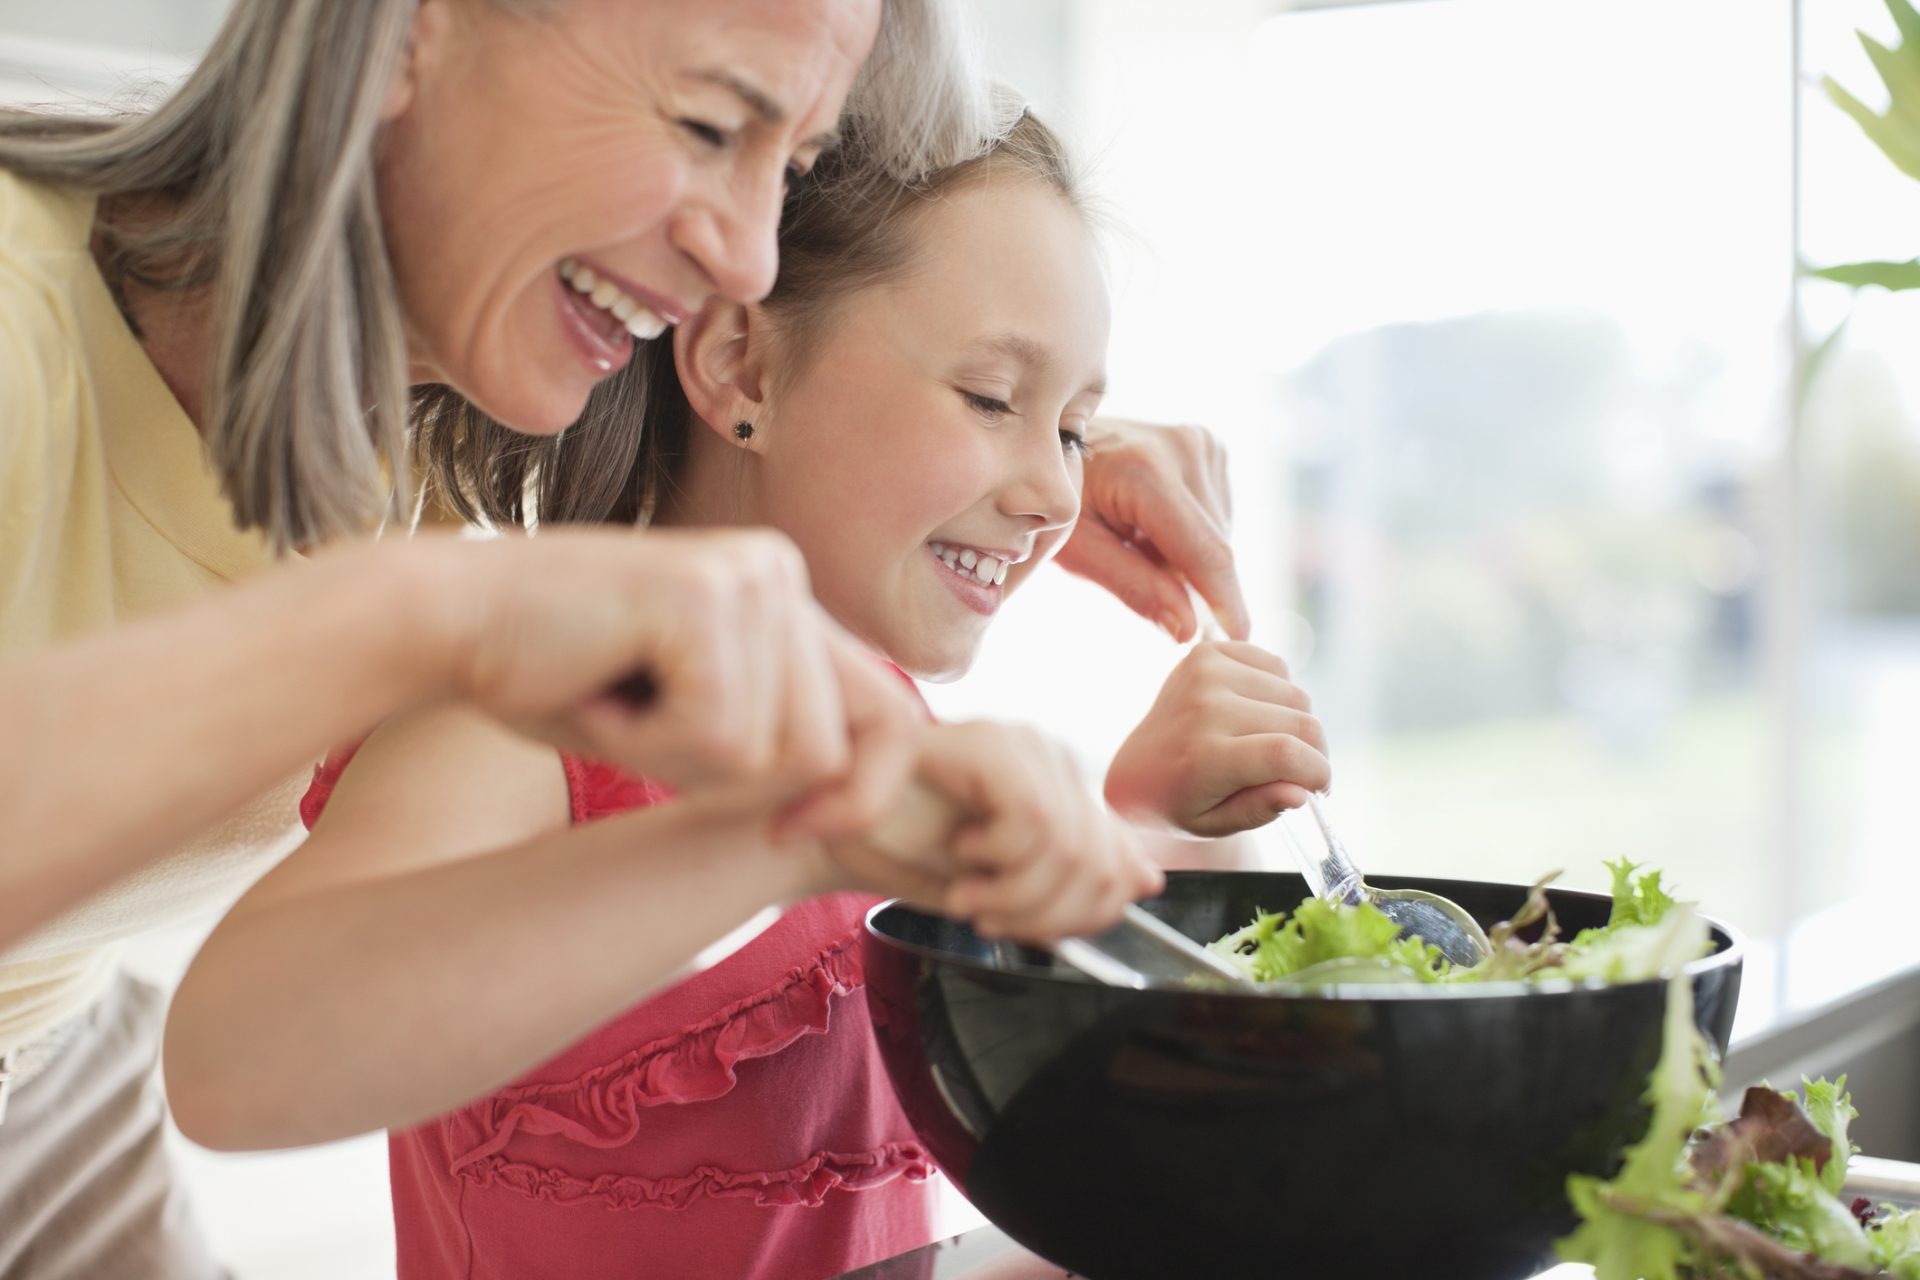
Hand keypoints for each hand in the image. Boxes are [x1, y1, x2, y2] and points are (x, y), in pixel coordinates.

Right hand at [422, 527, 918, 816]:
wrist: (445, 622)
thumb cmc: (555, 678)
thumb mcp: (688, 715)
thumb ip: (770, 734)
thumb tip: (852, 797)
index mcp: (785, 594)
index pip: (887, 714)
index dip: (859, 795)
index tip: (785, 835)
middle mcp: (781, 571)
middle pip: (823, 750)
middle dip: (728, 781)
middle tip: (635, 728)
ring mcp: (751, 575)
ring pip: (773, 754)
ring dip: (677, 763)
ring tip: (612, 700)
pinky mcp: (706, 597)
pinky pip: (717, 736)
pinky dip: (644, 745)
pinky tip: (595, 689)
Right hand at [820, 722, 1164, 944]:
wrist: (823, 825)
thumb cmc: (903, 849)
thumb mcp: (998, 884)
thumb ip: (1070, 880)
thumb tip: (1149, 880)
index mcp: (1059, 787)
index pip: (1119, 861)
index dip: (1084, 915)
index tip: (1024, 930)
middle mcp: (1051, 756)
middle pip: (1103, 864)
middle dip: (1046, 915)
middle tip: (989, 918)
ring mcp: (1024, 744)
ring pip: (1072, 850)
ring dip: (1015, 896)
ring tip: (970, 894)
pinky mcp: (994, 745)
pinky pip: (1033, 823)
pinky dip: (997, 862)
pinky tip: (962, 855)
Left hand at [1058, 418, 1247, 642]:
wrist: (1052, 445)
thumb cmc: (1057, 502)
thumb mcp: (1078, 551)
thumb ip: (1134, 587)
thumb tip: (1189, 629)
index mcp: (1146, 470)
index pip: (1204, 551)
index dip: (1226, 600)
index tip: (1243, 639)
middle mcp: (1184, 447)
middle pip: (1215, 548)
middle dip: (1187, 579)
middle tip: (1133, 566)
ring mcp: (1201, 441)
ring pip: (1219, 535)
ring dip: (1186, 555)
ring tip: (1134, 536)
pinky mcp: (1209, 445)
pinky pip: (1216, 515)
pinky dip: (1189, 532)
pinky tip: (1150, 519)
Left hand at [1105, 641, 1329, 836]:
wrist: (1135, 773)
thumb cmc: (1179, 805)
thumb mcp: (1215, 825)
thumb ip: (1259, 810)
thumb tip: (1302, 793)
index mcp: (1205, 756)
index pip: (1286, 753)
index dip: (1318, 772)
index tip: (1320, 789)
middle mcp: (1205, 707)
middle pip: (1300, 722)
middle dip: (1314, 753)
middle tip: (1299, 772)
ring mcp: (1205, 673)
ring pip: (1296, 693)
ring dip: (1296, 723)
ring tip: (1271, 743)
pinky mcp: (1207, 653)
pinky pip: (1277, 666)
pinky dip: (1279, 692)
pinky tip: (1257, 713)